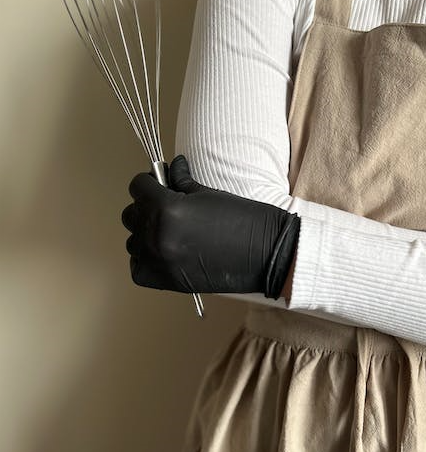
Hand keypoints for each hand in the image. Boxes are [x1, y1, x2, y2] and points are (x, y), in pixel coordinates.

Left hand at [121, 155, 300, 297]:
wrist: (267, 253)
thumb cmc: (244, 220)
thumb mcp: (208, 193)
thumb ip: (180, 181)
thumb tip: (170, 169)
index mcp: (167, 209)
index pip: (137, 187)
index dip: (149, 182)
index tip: (159, 183)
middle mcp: (157, 236)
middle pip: (131, 215)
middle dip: (146, 207)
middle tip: (167, 205)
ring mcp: (160, 261)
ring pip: (133, 242)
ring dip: (146, 233)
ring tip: (169, 230)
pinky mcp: (167, 281)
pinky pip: (138, 268)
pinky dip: (146, 259)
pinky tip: (165, 251)